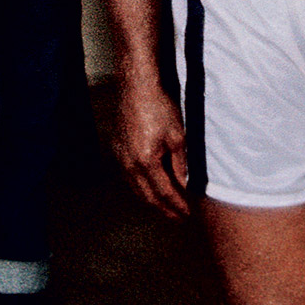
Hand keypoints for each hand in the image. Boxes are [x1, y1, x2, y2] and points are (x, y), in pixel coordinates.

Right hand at [113, 74, 189, 217]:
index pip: (164, 193)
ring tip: (166, 207)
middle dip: (164, 209)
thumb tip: (184, 184)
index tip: (187, 214)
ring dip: (151, 200)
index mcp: (146, 162)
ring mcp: (120, 157)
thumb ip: (180, 164)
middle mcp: (129, 164)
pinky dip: (140, 187)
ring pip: (135, 189)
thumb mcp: (177, 136)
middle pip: (147, 197)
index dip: (177, 205)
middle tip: (178, 217)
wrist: (136, 87)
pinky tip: (150, 187)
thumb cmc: (158, 107)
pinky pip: (128, 176)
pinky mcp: (116, 149)